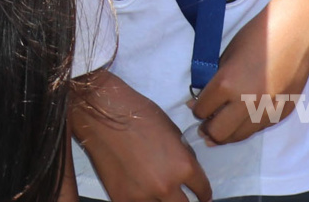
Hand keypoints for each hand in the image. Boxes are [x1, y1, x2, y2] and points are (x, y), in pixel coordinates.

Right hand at [71, 70, 210, 201]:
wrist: (104, 114)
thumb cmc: (138, 114)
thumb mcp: (171, 130)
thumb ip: (182, 154)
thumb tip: (188, 170)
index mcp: (182, 166)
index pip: (202, 189)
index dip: (204, 192)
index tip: (202, 194)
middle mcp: (166, 186)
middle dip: (188, 201)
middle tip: (184, 197)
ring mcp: (143, 197)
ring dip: (164, 201)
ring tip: (160, 192)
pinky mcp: (122, 200)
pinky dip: (144, 200)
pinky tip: (141, 192)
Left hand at [191, 0, 308, 145]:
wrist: (296, 31)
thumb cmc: (259, 33)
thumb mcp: (229, 53)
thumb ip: (217, 78)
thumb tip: (205, 97)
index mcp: (228, 83)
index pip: (202, 109)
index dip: (196, 108)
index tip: (195, 106)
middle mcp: (246, 103)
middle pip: (218, 133)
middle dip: (207, 129)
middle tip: (203, 124)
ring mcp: (266, 112)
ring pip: (239, 137)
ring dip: (227, 133)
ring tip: (220, 126)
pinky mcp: (282, 114)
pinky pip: (258, 128)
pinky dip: (247, 125)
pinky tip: (244, 116)